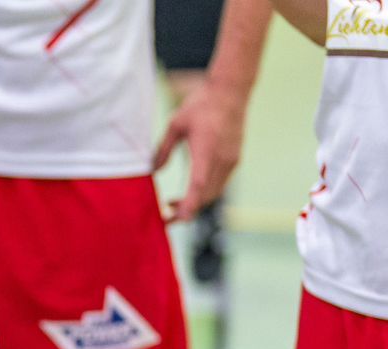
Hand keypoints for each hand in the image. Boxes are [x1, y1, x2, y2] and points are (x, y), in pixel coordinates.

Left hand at [154, 78, 248, 221]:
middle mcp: (222, 159)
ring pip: (213, 192)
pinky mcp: (235, 159)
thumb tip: (153, 171)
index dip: (188, 205)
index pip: (198, 186)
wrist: (230, 91)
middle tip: (165, 217)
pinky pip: (220, 183)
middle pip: (205, 196)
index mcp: (206, 150)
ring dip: (195, 203)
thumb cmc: (201, 104)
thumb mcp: (175, 124)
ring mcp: (231, 160)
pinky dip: (205, 193)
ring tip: (173, 205)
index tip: (176, 218)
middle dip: (187, 211)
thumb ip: (163, 150)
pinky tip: (190, 191)